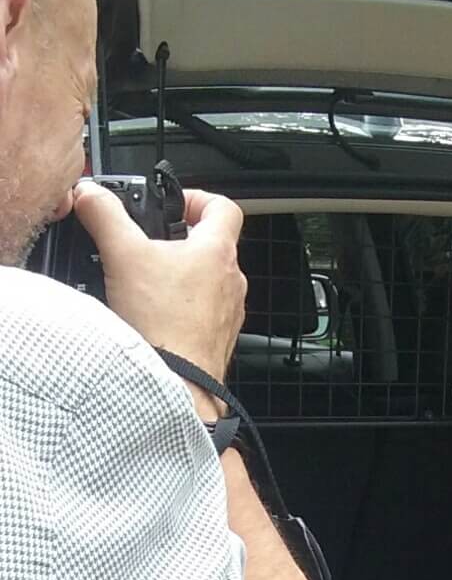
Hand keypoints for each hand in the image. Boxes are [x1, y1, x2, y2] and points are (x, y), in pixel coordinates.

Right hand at [71, 183, 246, 387]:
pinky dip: (182, 310)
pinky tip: (156, 317)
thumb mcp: (123, 255)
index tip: (173, 206)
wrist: (178, 384)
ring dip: (181, 278)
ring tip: (148, 284)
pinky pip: (203, 315)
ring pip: (207, 282)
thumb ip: (105, 215)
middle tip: (150, 246)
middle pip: (212, 245)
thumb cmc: (163, 325)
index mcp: (218, 252)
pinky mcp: (218, 340)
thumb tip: (91, 195)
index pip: (223, 207)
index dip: (198, 198)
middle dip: (180, 241)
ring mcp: (228, 313)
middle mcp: (232, 282)